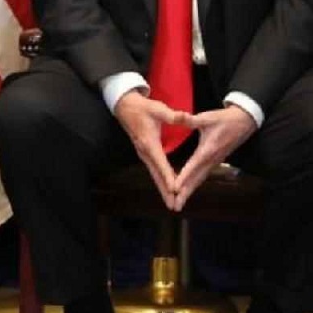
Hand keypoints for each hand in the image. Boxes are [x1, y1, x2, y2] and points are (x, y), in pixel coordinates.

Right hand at [113, 89, 193, 210]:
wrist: (125, 107)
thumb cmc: (143, 107)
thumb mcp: (158, 109)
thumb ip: (173, 115)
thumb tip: (187, 117)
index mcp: (149, 143)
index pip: (161, 163)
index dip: (168, 177)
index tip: (175, 189)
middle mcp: (145, 152)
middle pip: (156, 175)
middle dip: (165, 191)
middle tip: (173, 205)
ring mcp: (143, 154)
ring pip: (154, 175)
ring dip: (162, 189)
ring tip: (170, 202)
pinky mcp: (144, 154)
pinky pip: (153, 170)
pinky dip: (160, 181)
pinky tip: (166, 188)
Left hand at [170, 105, 257, 209]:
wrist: (244, 121)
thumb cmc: (224, 119)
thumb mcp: (207, 117)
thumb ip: (190, 119)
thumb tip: (178, 116)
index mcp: (208, 149)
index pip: (193, 166)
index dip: (183, 177)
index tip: (174, 188)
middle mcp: (211, 159)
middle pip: (196, 179)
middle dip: (185, 193)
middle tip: (175, 206)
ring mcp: (215, 162)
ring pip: (200, 179)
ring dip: (189, 191)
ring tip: (179, 203)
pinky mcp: (215, 161)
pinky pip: (203, 176)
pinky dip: (195, 184)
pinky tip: (188, 190)